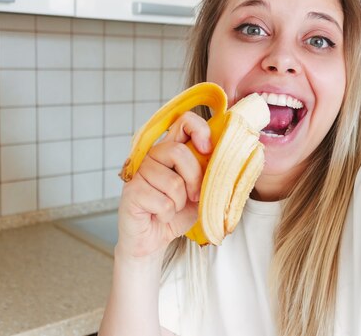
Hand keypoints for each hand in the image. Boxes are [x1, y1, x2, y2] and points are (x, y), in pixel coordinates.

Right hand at [115, 111, 211, 259]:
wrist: (154, 240)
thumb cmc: (176, 212)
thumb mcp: (201, 190)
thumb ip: (209, 173)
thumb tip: (229, 159)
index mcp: (171, 149)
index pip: (184, 121)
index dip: (199, 130)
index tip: (207, 150)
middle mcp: (152, 156)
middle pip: (178, 152)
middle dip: (194, 179)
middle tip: (194, 195)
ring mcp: (139, 173)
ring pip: (172, 182)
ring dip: (179, 202)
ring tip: (172, 207)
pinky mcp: (131, 192)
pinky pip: (162, 202)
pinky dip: (167, 214)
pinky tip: (159, 216)